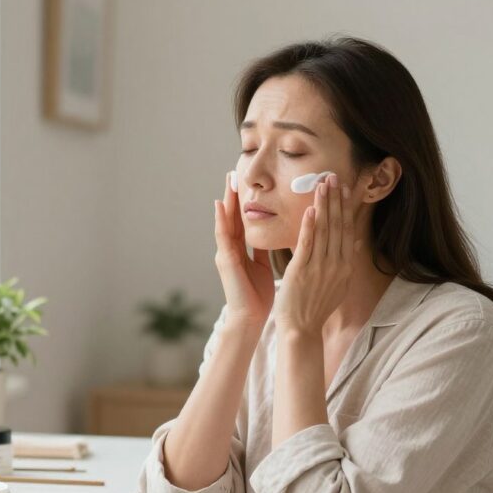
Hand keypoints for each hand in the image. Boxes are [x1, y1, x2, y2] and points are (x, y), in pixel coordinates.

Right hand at [214, 171, 274, 326]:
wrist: (249, 319)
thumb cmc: (257, 297)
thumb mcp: (262, 267)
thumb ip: (263, 250)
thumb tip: (272, 234)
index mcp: (240, 251)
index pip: (241, 222)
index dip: (243, 203)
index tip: (245, 184)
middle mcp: (229, 250)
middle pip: (231, 217)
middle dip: (232, 196)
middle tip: (232, 173)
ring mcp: (224, 254)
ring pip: (225, 222)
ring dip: (225, 201)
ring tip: (226, 182)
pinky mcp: (225, 261)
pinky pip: (222, 236)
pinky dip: (221, 220)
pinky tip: (220, 205)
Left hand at [274, 174, 362, 333]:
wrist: (302, 329)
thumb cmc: (316, 306)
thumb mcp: (339, 284)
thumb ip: (346, 262)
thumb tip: (357, 243)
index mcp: (345, 266)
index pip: (348, 230)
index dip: (347, 208)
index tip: (346, 188)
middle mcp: (336, 265)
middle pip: (338, 226)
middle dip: (336, 199)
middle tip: (334, 176)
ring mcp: (319, 268)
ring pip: (323, 231)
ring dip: (323, 206)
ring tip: (322, 184)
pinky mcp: (301, 272)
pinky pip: (307, 245)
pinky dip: (309, 227)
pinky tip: (309, 210)